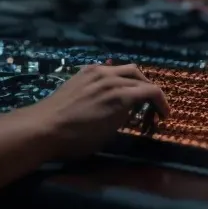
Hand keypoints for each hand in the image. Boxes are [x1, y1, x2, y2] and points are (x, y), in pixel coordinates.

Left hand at [24, 63, 168, 160]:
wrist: (44, 127)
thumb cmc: (77, 139)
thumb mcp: (109, 133)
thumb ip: (125, 116)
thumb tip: (132, 110)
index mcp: (121, 95)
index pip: (153, 91)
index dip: (162, 104)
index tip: (163, 117)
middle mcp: (111, 78)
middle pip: (141, 77)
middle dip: (150, 92)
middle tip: (150, 109)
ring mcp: (96, 72)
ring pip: (124, 69)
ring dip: (134, 82)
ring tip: (133, 99)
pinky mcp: (83, 72)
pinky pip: (108, 69)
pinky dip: (117, 78)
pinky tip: (112, 91)